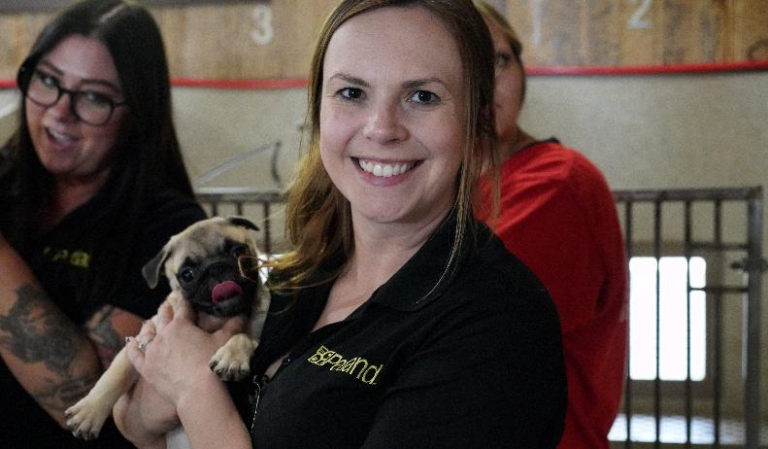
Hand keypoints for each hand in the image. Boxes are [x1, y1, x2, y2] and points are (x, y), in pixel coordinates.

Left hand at [125, 301, 242, 406]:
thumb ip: (233, 326)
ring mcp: (152, 351)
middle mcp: (163, 333)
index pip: (183, 307)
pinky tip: (132, 342)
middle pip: (163, 316)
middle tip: (168, 304)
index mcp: (182, 324)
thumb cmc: (211, 363)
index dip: (185, 300)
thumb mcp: (225, 342)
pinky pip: (134, 354)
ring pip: (147, 333)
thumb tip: (243, 315)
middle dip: (166, 309)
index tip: (184, 295)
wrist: (197, 391)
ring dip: (149, 326)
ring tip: (150, 323)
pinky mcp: (145, 367)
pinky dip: (132, 347)